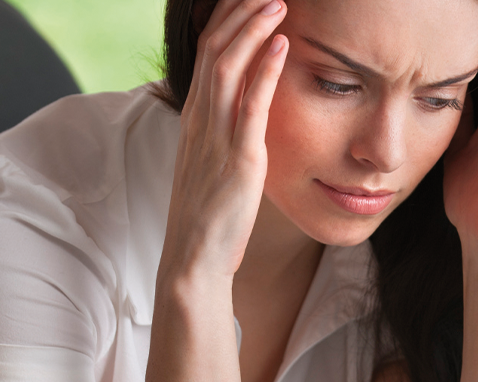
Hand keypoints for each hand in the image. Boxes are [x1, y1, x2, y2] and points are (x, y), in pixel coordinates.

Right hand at [159, 0, 288, 281]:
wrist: (195, 260)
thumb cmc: (213, 218)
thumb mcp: (218, 165)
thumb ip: (228, 135)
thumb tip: (249, 113)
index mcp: (195, 120)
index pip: (206, 55)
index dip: (225, 22)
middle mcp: (200, 121)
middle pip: (213, 48)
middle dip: (238, 13)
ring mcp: (216, 137)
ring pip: (227, 66)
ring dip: (253, 29)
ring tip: (276, 2)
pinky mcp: (238, 158)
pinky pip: (250, 103)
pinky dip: (266, 69)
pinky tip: (282, 45)